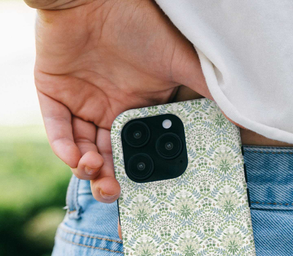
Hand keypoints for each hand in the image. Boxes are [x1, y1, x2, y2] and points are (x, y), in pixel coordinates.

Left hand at [28, 0, 210, 202]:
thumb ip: (207, 90)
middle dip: (110, 180)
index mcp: (138, 110)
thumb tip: (239, 114)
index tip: (142, 193)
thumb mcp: (181, 62)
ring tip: (96, 172)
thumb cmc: (142, 24)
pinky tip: (76, 158)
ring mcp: (81, 104)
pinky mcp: (54, 92)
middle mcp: (110, 112)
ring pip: (81, 149)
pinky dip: (63, 147)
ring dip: (87, 168)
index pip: (137, 151)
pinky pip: (56, 129)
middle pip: (108, 156)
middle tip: (115, 193)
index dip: (138, 173)